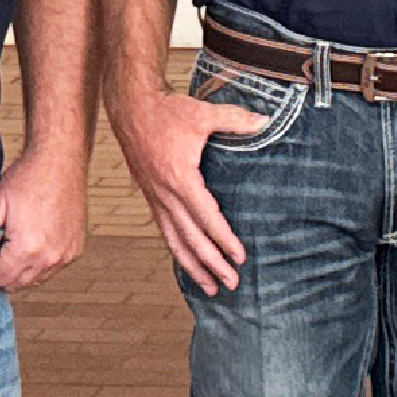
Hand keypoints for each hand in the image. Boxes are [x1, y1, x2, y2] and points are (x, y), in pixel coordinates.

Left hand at [0, 151, 88, 290]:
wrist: (60, 161)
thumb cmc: (29, 178)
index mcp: (27, 248)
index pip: (0, 279)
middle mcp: (50, 257)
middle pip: (18, 284)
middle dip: (5, 272)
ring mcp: (66, 254)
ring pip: (37, 279)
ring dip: (24, 270)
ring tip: (17, 246)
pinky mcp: (76, 249)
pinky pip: (54, 268)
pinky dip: (42, 262)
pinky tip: (36, 243)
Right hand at [107, 83, 264, 295]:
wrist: (131, 108)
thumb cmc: (167, 111)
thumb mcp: (203, 112)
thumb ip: (235, 120)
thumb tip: (265, 121)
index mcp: (180, 178)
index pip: (206, 217)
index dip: (224, 239)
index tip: (240, 257)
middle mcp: (165, 194)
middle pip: (191, 238)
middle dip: (212, 264)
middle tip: (231, 283)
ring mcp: (155, 198)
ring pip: (175, 241)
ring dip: (193, 266)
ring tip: (210, 288)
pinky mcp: (150, 197)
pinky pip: (165, 231)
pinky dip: (177, 251)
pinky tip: (187, 263)